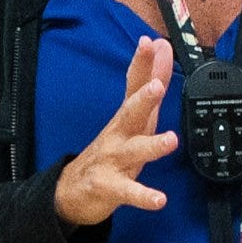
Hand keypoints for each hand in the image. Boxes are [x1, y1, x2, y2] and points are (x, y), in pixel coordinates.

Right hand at [52, 37, 176, 227]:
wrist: (71, 191)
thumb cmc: (108, 151)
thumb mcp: (130, 116)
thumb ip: (147, 82)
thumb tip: (161, 48)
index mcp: (125, 119)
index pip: (133, 86)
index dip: (141, 64)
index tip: (150, 43)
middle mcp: (117, 136)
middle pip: (129, 113)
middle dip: (142, 99)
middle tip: (155, 86)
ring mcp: (112, 161)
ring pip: (133, 152)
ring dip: (152, 146)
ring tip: (171, 140)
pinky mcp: (109, 187)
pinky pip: (128, 192)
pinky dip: (143, 196)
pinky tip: (159, 199)